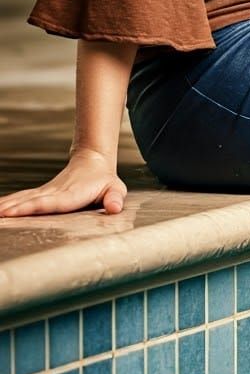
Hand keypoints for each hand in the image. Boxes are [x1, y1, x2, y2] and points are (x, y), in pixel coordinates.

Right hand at [0, 149, 127, 217]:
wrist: (93, 162)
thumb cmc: (105, 180)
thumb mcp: (115, 188)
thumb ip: (115, 198)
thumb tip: (115, 208)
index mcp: (70, 195)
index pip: (48, 203)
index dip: (30, 207)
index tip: (13, 211)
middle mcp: (55, 193)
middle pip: (31, 202)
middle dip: (13, 209)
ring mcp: (47, 192)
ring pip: (24, 199)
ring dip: (7, 206)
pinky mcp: (43, 193)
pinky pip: (24, 198)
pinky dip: (9, 202)